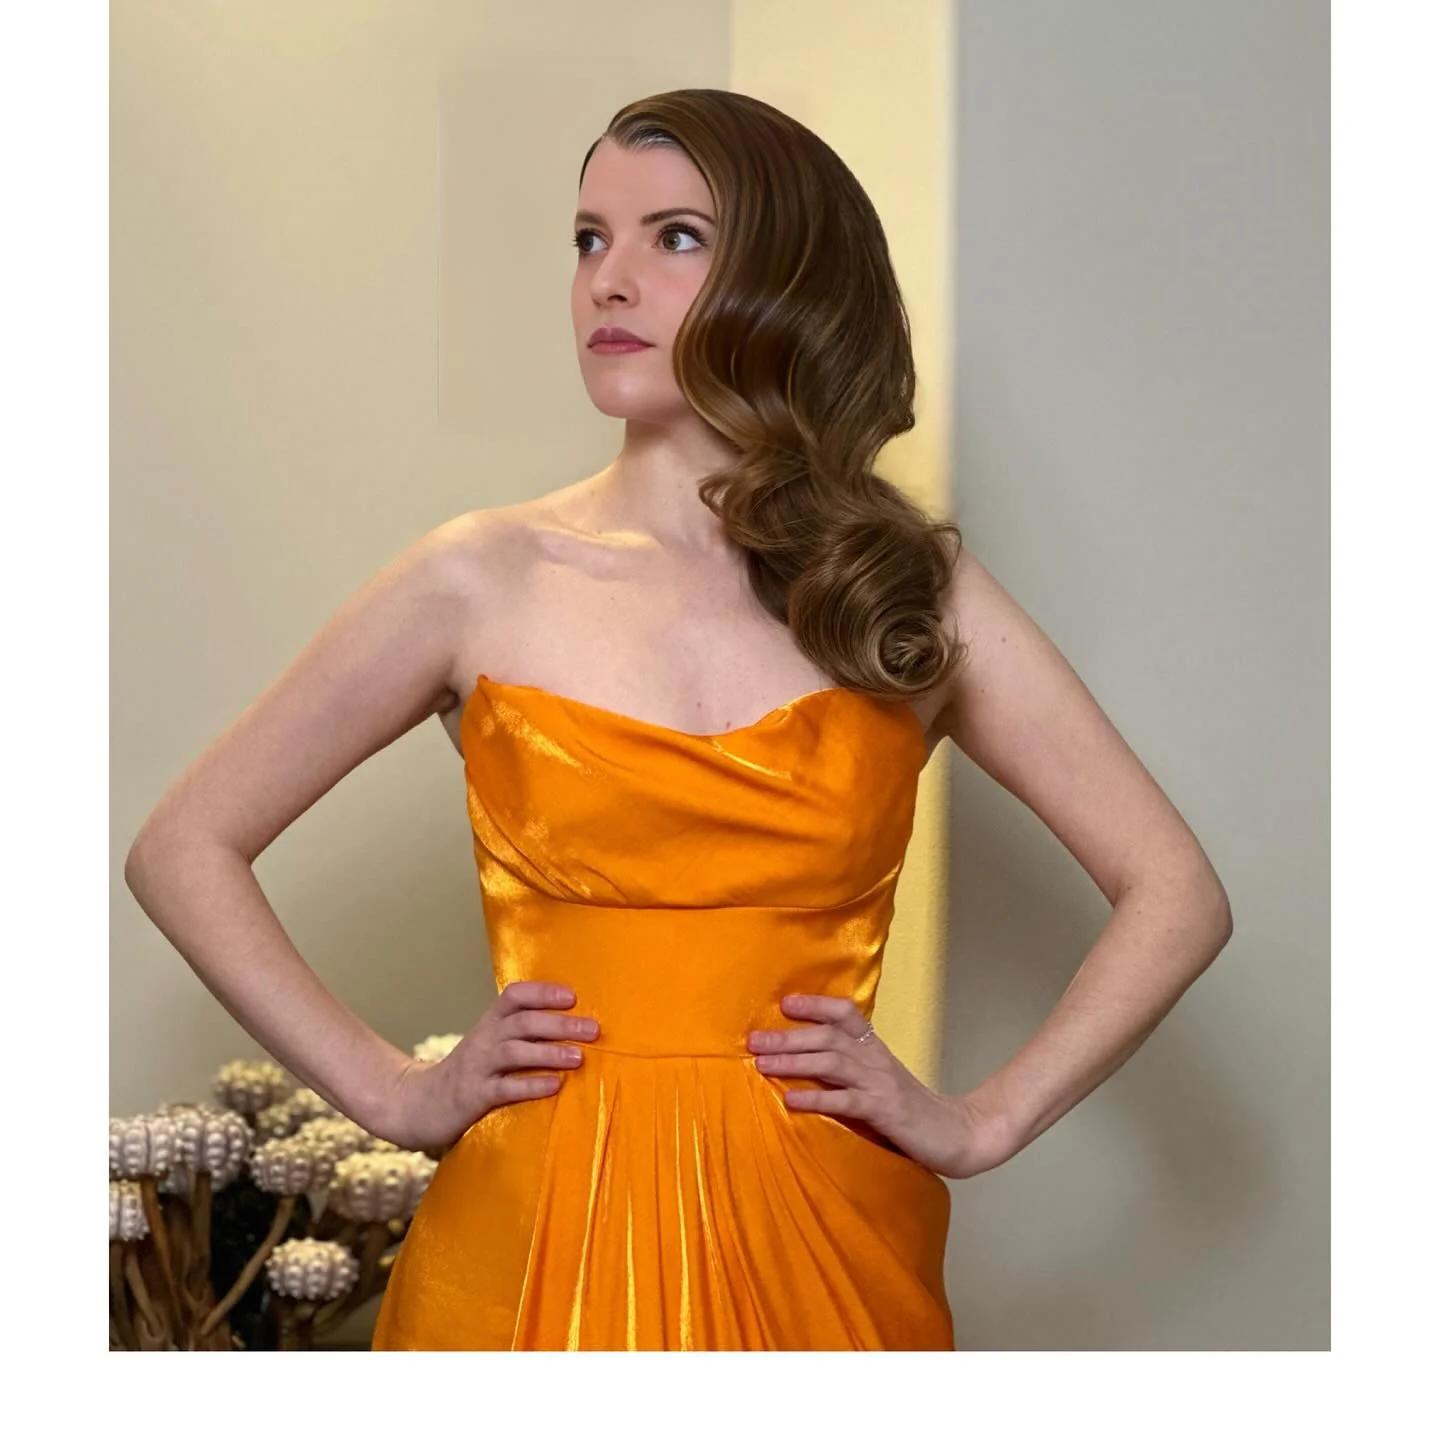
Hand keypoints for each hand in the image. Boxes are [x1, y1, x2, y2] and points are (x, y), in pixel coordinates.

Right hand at [374, 980, 600, 1150]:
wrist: (418, 1103)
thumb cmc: (470, 1072)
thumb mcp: (490, 1045)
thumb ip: (523, 1034)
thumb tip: (575, 1027)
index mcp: (490, 1023)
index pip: (514, 996)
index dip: (543, 993)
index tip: (572, 996)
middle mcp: (483, 1039)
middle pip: (522, 1022)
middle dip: (559, 1024)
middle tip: (593, 1030)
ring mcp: (476, 1067)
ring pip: (513, 1052)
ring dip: (548, 1052)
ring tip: (578, 1057)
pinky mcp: (473, 1096)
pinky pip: (504, 1088)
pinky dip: (530, 1085)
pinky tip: (554, 1086)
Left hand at [749, 993, 1014, 1179]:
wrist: (957, 1133)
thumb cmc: (910, 1110)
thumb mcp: (879, 1080)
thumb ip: (850, 1069)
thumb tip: (805, 1060)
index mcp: (874, 1048)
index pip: (846, 1014)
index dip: (816, 1005)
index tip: (785, 1003)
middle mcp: (875, 1058)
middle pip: (828, 1036)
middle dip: (788, 1037)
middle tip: (753, 1040)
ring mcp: (880, 1083)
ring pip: (831, 1062)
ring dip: (793, 1061)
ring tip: (762, 1064)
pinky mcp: (883, 1110)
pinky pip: (844, 1100)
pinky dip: (815, 1097)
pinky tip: (790, 1100)